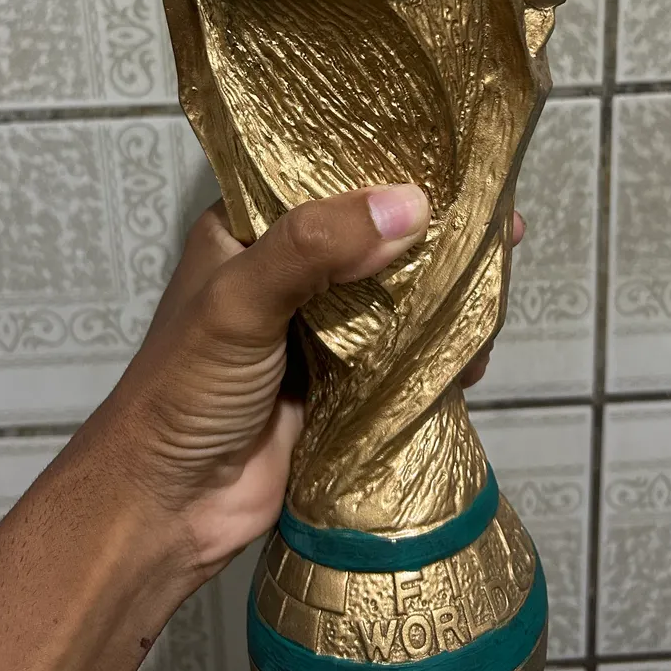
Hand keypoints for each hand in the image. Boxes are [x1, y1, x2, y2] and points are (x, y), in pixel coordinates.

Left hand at [101, 185, 524, 584]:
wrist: (168, 509)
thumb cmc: (185, 390)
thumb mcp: (239, 301)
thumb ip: (313, 248)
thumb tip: (410, 205)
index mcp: (249, 229)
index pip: (327, 175)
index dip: (390, 165)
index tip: (459, 161)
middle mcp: (288, 269)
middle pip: (374, 236)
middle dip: (434, 236)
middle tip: (502, 230)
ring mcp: (318, 329)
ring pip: (395, 296)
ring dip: (443, 297)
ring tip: (496, 293)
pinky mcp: (343, 384)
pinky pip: (401, 355)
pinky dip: (438, 353)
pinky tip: (476, 356)